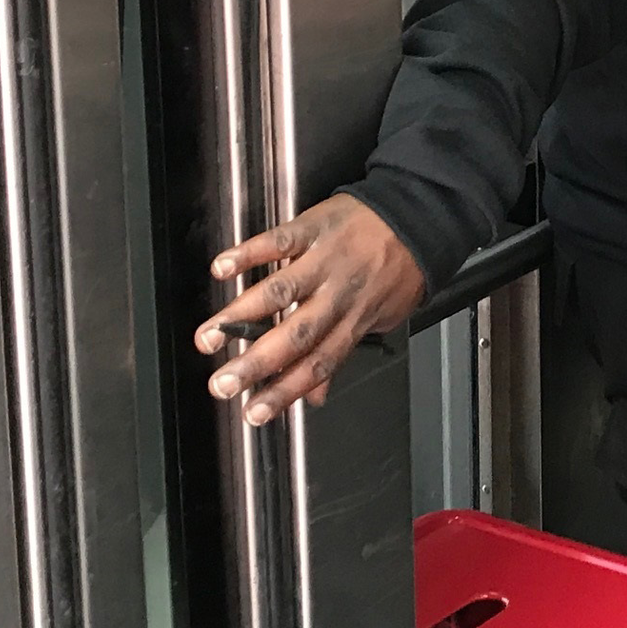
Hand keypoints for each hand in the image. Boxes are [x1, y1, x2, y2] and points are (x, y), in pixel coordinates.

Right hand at [195, 193, 424, 425]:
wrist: (417, 214)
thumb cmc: (398, 267)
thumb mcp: (383, 316)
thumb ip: (342, 353)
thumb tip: (316, 396)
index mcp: (354, 320)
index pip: (318, 364)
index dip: (285, 392)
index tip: (255, 413)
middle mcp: (338, 294)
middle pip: (295, 336)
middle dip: (256, 364)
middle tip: (222, 385)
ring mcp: (324, 260)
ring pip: (280, 292)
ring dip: (240, 315)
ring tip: (208, 337)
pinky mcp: (314, 228)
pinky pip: (279, 242)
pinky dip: (249, 253)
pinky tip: (222, 268)